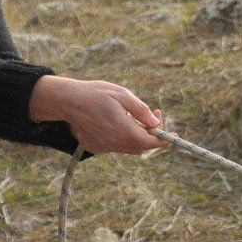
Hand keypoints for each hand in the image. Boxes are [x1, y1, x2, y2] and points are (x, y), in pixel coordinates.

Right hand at [29, 75, 167, 154]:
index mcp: (123, 130)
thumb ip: (141, 110)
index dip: (164, 139)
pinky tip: (116, 121)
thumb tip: (156, 122)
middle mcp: (114, 143)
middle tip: (153, 115)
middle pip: (141, 146)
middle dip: (152, 134)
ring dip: (137, 135)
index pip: (150, 142)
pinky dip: (123, 137)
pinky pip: (115, 146)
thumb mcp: (122, 94)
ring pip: (129, 147)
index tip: (173, 133)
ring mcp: (103, 147)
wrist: (67, 100)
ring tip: (133, 116)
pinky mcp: (95, 147)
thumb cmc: (96, 93)